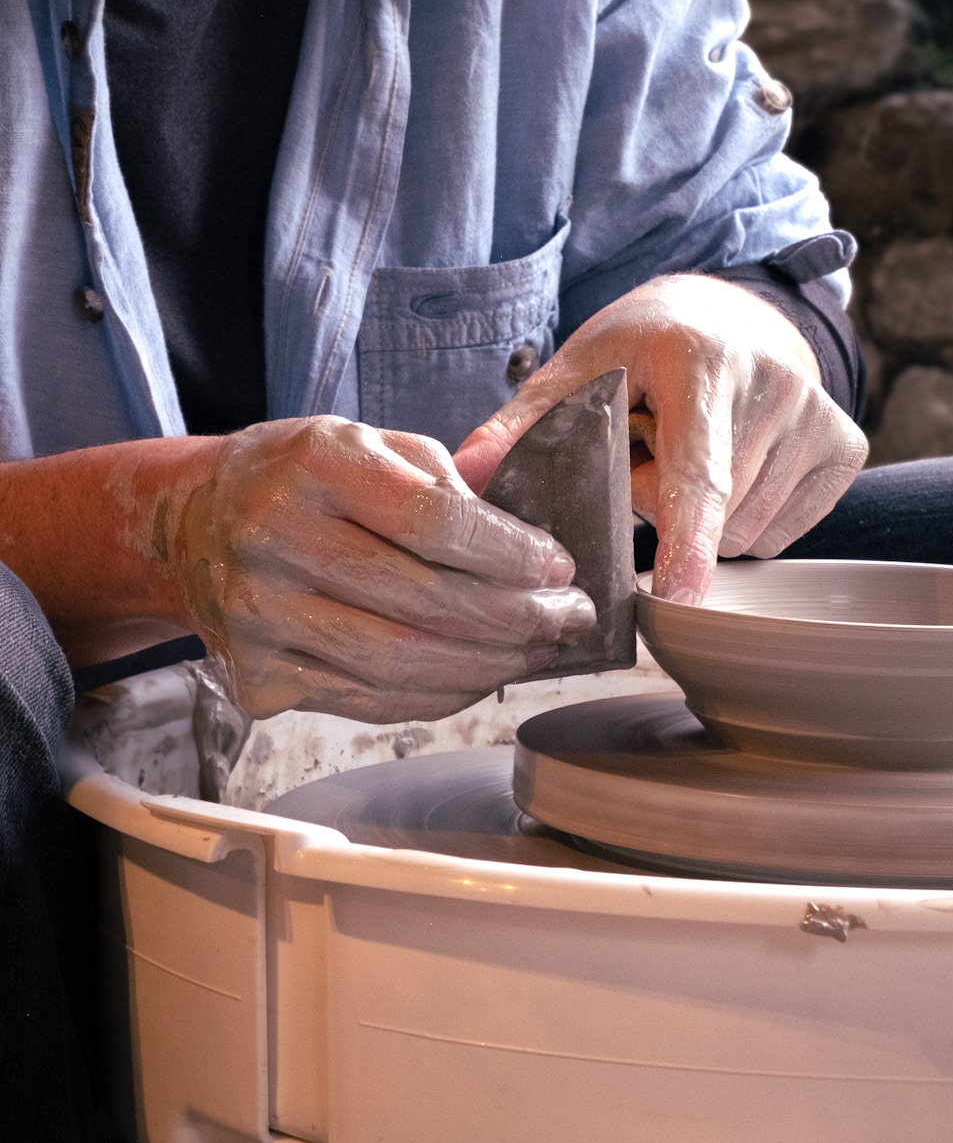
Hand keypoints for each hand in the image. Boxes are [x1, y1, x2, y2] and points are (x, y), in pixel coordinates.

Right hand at [169, 416, 594, 718]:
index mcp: (316, 464)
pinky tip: (479, 675)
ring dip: (488, 666)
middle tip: (570, 619)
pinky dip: (439, 696)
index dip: (509, 552)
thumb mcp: (368, 440)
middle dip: (517, 618)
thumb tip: (530, 543)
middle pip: (426, 601)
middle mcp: (277, 539)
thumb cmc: (300, 475)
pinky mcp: (256, 675)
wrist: (192, 522)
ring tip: (536, 651)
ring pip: (401, 665)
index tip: (559, 568)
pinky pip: (370, 702)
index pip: (433, 521)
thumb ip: (445, 480)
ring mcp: (260, 615)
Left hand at [455, 276, 867, 603]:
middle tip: (647, 447)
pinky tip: (731, 467)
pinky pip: (780, 533)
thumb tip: (461, 476)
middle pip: (712, 513)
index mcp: (702, 360)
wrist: (727, 315)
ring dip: (703, 519)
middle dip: (662, 503)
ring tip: (687, 451)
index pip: (697, 470)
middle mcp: (774, 383)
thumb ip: (521, 425)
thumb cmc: (643, 350)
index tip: (679, 594)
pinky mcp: (846, 446)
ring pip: (746, 533)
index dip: (686, 538)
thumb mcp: (576, 368)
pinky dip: (745, 520)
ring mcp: (819, 414)